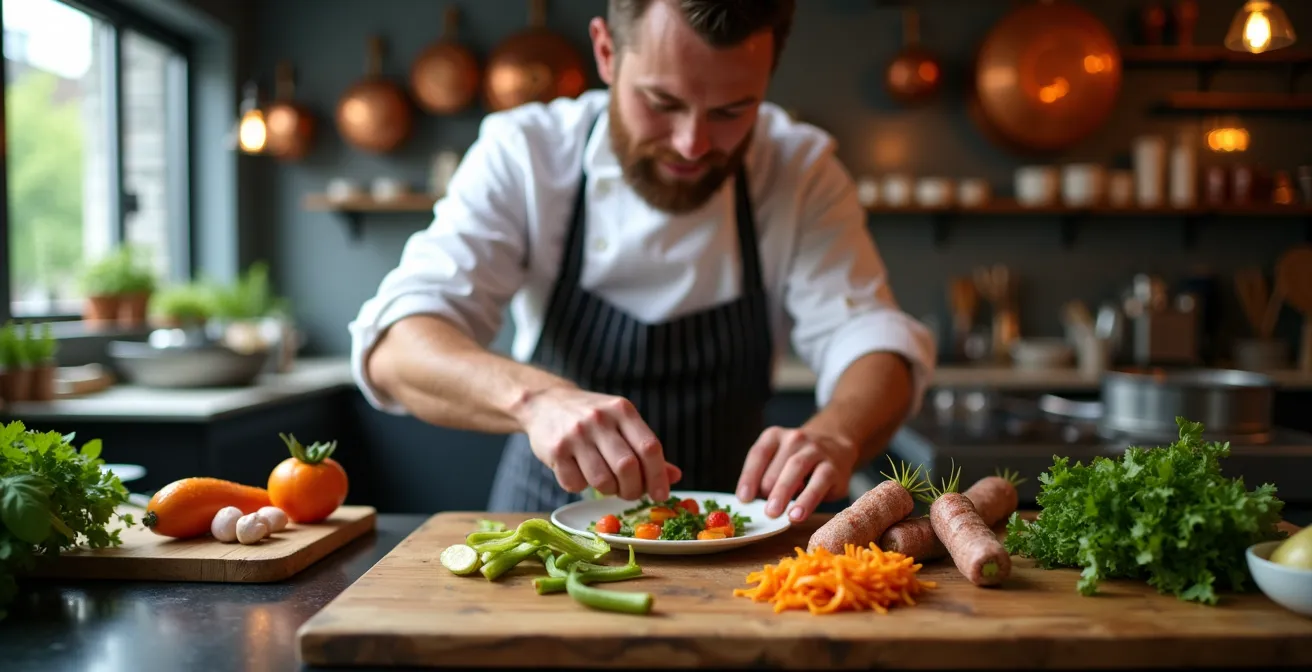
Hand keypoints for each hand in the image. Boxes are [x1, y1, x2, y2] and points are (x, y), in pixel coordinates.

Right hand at [517, 387, 677, 500]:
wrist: (544, 403)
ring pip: (602, 481)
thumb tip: (674, 477)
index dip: (658, 476)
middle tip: (630, 493)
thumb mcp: (621, 423)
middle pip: (627, 468)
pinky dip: (581, 487)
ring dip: (608, 491)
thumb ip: (646, 449)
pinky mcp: (556, 450)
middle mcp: (600, 419)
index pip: (650, 448)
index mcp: (622, 411)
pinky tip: (579, 473)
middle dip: (633, 489)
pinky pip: (575, 484)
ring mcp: (576, 434)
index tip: (661, 495)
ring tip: (605, 482)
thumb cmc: (591, 419)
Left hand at [736, 426, 858, 521]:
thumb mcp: (779, 461)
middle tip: (763, 512)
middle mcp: (794, 439)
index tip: (743, 499)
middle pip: (776, 465)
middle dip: (767, 490)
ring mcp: (815, 450)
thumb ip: (765, 476)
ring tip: (774, 513)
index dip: (749, 477)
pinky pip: (818, 483)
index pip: (758, 454)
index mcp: (774, 436)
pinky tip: (797, 515)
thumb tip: (750, 503)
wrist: (836, 446)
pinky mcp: (832, 467)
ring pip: (796, 468)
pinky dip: (806, 500)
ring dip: (783, 492)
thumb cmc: (798, 462)